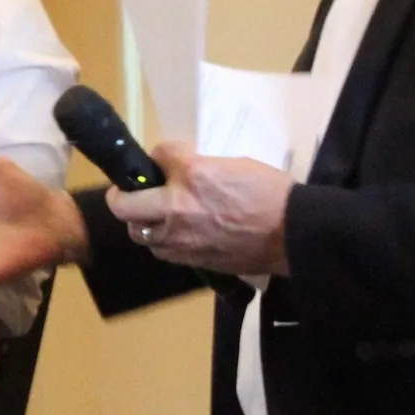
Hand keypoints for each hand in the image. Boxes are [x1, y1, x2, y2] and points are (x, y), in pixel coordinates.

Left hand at [110, 144, 290, 276]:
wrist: (291, 233)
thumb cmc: (269, 193)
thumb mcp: (234, 163)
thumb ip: (200, 166)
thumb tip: (181, 167)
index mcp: (192, 174)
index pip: (158, 155)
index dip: (161, 156)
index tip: (166, 159)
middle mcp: (177, 207)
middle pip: (123, 203)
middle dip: (123, 195)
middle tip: (131, 191)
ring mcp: (180, 237)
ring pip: (137, 232)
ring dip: (142, 221)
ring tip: (155, 215)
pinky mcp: (190, 259)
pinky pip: (161, 249)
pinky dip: (162, 240)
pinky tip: (175, 233)